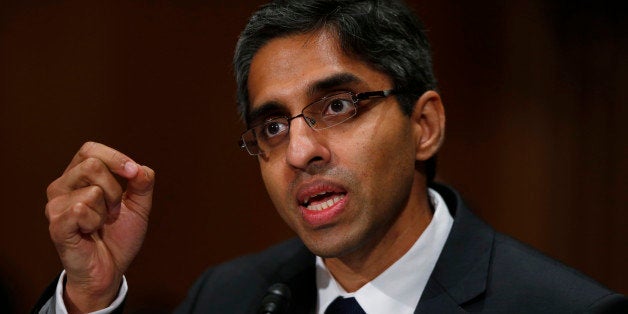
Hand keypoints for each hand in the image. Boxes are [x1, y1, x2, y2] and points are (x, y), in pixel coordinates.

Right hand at [45, 142, 154, 311]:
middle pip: (93, 165)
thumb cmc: (118, 236)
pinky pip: (83, 209)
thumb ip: (143, 183)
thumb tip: (140, 168)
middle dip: (115, 189)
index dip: (115, 157)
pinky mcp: (56, 223)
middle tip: (114, 210)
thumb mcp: (139, 206)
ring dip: (107, 210)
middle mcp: (61, 186)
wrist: (110, 270)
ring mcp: (55, 205)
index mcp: (78, 176)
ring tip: (100, 224)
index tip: (133, 173)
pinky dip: (95, 222)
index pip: (90, 150)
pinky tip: (89, 232)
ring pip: (93, 189)